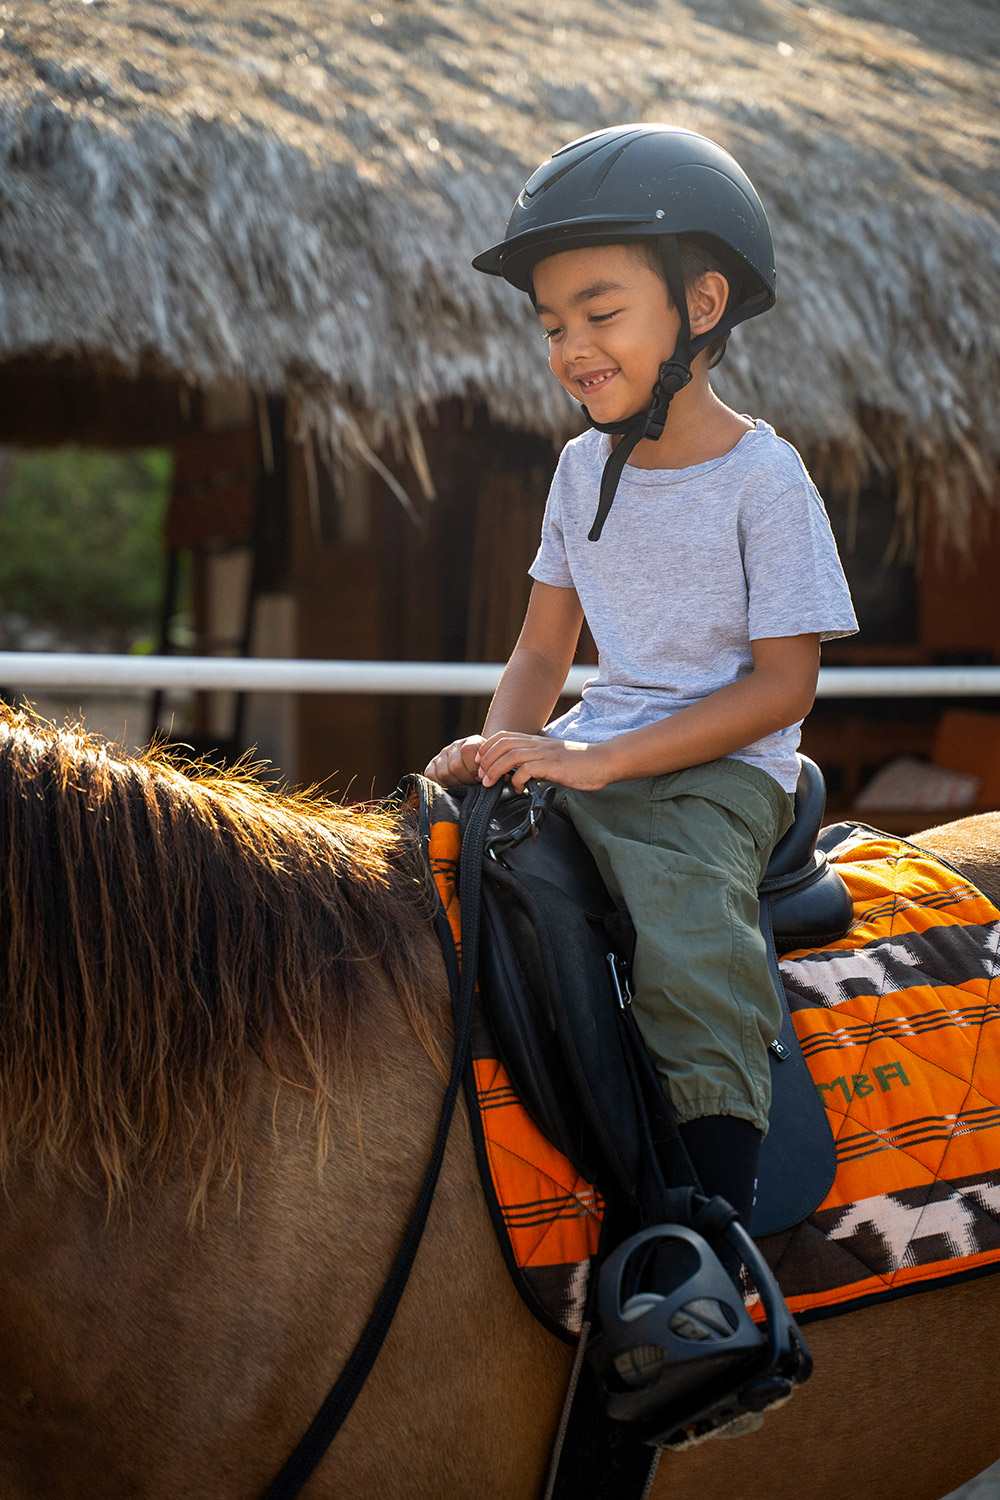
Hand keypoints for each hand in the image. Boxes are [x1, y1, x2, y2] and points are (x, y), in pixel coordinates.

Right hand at [424, 736, 484, 786]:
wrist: (479, 770)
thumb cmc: (488, 771)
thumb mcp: (493, 767)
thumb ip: (490, 768)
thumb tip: (482, 775)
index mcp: (473, 741)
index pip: (467, 750)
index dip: (474, 768)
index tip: (482, 777)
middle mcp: (456, 745)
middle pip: (455, 766)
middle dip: (466, 780)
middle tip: (473, 784)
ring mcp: (443, 754)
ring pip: (444, 774)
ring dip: (455, 784)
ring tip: (464, 786)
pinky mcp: (432, 765)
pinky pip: (431, 776)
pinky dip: (441, 784)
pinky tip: (452, 786)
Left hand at [476, 732, 610, 791]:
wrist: (603, 762)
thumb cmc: (579, 764)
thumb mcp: (552, 760)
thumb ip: (535, 765)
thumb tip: (519, 777)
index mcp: (536, 741)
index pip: (504, 736)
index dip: (487, 747)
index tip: (479, 762)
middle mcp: (538, 744)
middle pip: (502, 744)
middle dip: (486, 759)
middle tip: (480, 775)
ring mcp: (546, 754)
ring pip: (511, 755)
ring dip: (495, 769)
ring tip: (489, 783)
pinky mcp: (554, 765)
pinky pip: (528, 770)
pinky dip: (516, 780)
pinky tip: (517, 788)